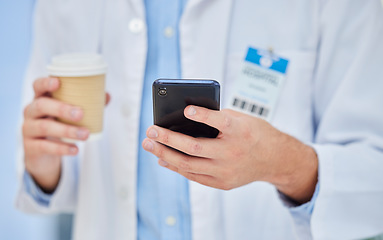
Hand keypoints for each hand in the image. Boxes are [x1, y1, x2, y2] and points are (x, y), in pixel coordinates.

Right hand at [22, 77, 110, 192]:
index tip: (57, 82)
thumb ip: (88, 104)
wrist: (42, 154)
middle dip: (61, 108)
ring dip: (67, 131)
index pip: (38, 86)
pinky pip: (45, 147)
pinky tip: (75, 150)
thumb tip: (107, 95)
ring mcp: (28, 129)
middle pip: (41, 105)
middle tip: (81, 114)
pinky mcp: (30, 147)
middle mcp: (31, 112)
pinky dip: (62, 148)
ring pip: (44, 127)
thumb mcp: (69, 115)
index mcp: (41, 99)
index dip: (45, 83)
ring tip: (85, 134)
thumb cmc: (59, 125)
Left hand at [142, 106, 317, 202]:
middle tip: (150, 131)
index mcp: (242, 131)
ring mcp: (227, 171)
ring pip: (189, 165)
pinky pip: (194, 176)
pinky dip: (177, 167)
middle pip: (195, 147)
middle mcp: (234, 153)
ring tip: (149, 144)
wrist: (274, 160)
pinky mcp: (223, 183)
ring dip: (165, 154)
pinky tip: (163, 158)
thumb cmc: (255, 133)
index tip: (186, 109)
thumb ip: (217, 118)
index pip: (221, 122)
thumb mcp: (242, 118)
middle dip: (168, 139)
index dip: (203, 116)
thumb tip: (184, 119)